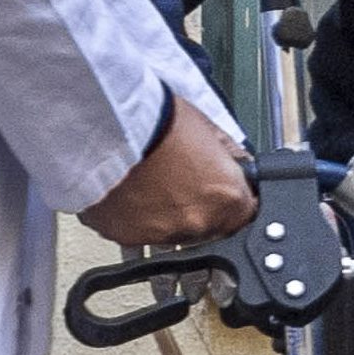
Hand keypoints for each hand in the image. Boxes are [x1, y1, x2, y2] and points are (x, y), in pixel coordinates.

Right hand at [85, 101, 253, 245]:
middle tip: (182, 184)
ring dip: (169, 218)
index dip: (235, 199)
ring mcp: (161, 233)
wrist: (106, 124)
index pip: (247, 213)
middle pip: (210, 228)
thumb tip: (241, 164)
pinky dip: (136, 219)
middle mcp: (197, 222)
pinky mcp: (125, 235)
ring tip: (153, 188)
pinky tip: (131, 196)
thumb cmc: (156, 119)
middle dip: (201, 210)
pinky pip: (137, 234)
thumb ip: (230, 154)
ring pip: (173, 235)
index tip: (223, 192)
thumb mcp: (208, 126)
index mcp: (225, 197)